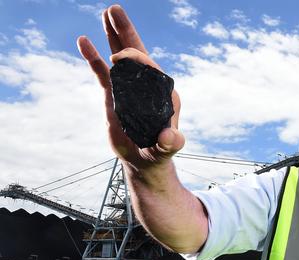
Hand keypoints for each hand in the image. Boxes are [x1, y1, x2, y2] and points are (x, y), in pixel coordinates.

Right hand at [76, 4, 183, 169]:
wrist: (143, 161)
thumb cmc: (158, 153)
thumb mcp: (166, 149)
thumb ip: (171, 143)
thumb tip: (170, 138)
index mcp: (162, 92)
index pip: (150, 66)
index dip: (136, 57)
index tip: (118, 57)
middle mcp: (147, 85)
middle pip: (137, 51)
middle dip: (126, 31)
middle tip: (115, 9)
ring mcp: (130, 87)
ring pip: (120, 56)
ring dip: (113, 35)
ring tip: (106, 12)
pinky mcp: (115, 94)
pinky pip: (102, 71)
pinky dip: (94, 56)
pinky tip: (84, 41)